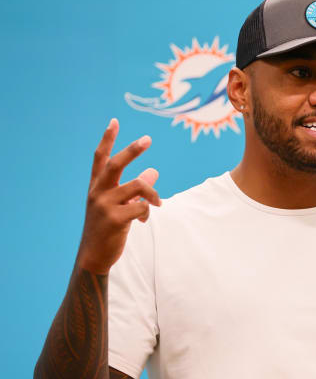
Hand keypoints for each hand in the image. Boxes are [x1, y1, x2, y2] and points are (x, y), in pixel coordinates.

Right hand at [76, 119, 160, 273]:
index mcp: (97, 187)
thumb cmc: (108, 228)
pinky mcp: (115, 219)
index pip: (100, 158)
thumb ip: (135, 188)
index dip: (107, 139)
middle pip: (116, 164)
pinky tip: (144, 221)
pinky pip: (141, 207)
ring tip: (158, 203)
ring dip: (153, 194)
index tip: (114, 121)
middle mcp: (97, 192)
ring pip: (138, 186)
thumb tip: (153, 171)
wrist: (94, 256)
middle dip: (132, 150)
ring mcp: (104, 205)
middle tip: (148, 139)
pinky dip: (147, 212)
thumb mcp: (119, 205)